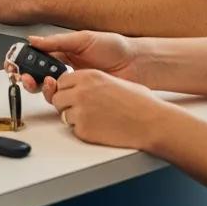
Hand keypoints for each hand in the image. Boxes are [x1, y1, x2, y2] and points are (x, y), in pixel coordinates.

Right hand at [14, 30, 142, 102]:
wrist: (135, 64)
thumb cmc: (114, 47)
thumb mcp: (84, 38)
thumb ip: (58, 41)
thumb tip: (34, 40)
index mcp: (65, 50)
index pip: (38, 55)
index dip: (24, 59)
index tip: (13, 62)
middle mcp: (66, 68)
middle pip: (37, 73)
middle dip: (26, 75)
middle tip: (22, 75)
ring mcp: (72, 83)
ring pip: (46, 88)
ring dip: (38, 85)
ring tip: (42, 80)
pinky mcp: (79, 96)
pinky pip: (61, 99)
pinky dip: (53, 95)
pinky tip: (55, 88)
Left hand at [51, 69, 165, 149]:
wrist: (149, 121)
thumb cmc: (138, 102)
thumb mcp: (111, 80)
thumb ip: (89, 82)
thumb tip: (74, 87)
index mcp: (88, 76)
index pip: (62, 81)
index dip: (67, 88)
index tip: (72, 92)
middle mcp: (81, 91)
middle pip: (56, 97)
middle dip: (66, 103)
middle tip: (82, 108)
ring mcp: (80, 111)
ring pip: (63, 114)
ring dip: (73, 117)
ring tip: (95, 117)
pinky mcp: (83, 130)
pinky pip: (73, 129)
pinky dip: (83, 130)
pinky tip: (100, 127)